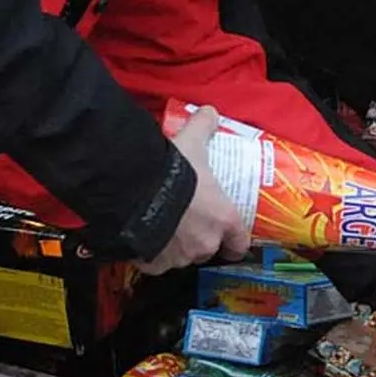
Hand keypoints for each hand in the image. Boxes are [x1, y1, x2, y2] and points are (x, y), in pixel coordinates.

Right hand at [138, 105, 250, 275]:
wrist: (136, 193)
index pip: (239, 244)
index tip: (228, 238)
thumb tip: (210, 111)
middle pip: (207, 248)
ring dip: (174, 245)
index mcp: (224, 220)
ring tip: (160, 225)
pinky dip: (149, 254)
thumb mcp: (192, 143)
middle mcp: (206, 244)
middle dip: (198, 238)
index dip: (234, 241)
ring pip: (180, 256)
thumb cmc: (175, 172)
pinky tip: (141, 236)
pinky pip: (154, 262)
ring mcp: (179, 257)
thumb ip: (204, 127)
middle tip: (185, 220)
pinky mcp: (154, 264)